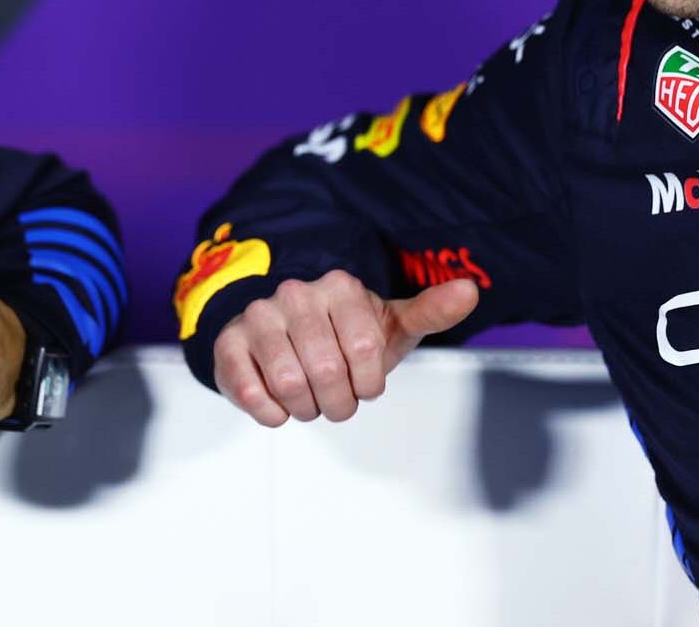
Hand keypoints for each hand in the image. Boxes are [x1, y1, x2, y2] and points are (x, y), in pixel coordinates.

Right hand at [212, 269, 477, 426]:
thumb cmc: (345, 337)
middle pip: (327, 372)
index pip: (366, 350)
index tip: (365, 381)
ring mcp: (258, 316)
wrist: (283, 338)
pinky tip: (279, 402)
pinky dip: (272, 412)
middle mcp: (296, 293)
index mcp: (340, 286)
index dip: (368, 382)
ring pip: (291, 385)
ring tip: (310, 399)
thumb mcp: (391, 325)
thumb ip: (431, 310)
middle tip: (336, 400)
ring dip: (307, 408)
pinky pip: (253, 392)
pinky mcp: (228, 343)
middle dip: (338, 403)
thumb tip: (470, 290)